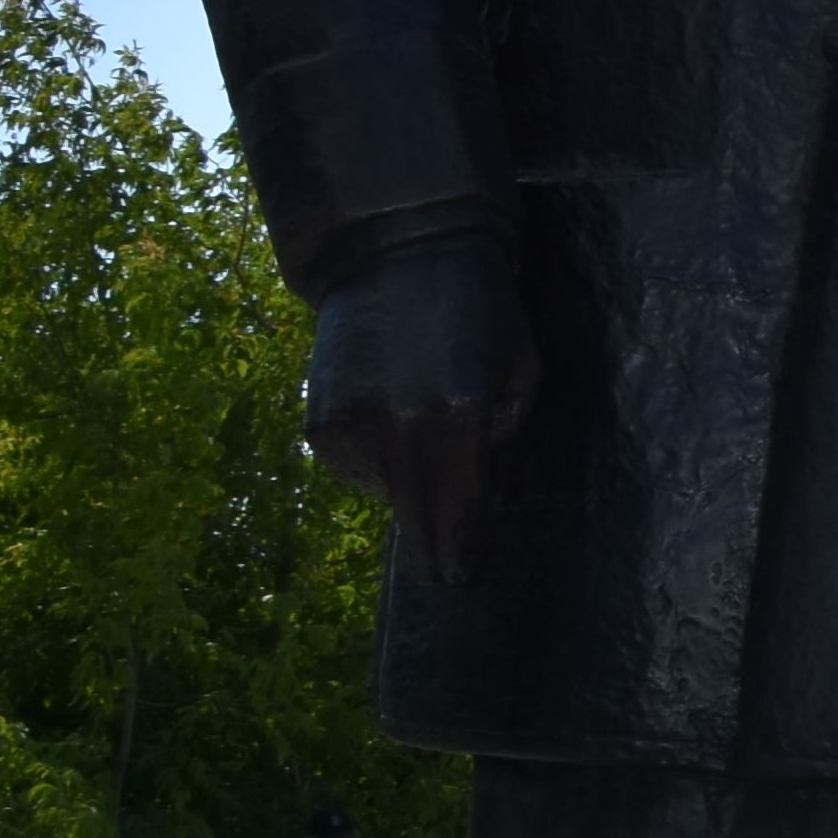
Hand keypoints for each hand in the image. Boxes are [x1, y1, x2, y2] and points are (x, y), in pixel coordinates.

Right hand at [309, 228, 534, 588]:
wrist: (396, 258)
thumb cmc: (481, 313)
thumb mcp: (518, 373)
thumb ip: (499, 436)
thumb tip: (472, 492)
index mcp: (459, 420)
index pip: (460, 518)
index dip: (462, 556)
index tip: (463, 578)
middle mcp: (400, 431)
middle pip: (418, 522)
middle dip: (435, 548)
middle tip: (445, 571)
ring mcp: (352, 429)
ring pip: (386, 492)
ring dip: (404, 480)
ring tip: (416, 420)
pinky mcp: (319, 425)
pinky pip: (354, 467)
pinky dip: (372, 455)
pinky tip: (385, 409)